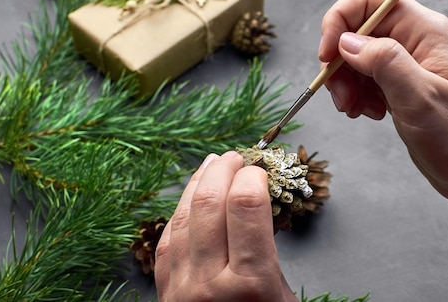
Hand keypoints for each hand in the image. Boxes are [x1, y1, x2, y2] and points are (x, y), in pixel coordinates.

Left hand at [155, 151, 296, 301]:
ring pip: (183, 217)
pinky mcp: (164, 292)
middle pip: (209, 204)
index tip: (260, 170)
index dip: (252, 177)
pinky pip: (167, 240)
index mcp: (251, 283)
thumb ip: (269, 254)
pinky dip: (181, 211)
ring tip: (212, 164)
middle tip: (236, 158)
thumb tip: (262, 208)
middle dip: (224, 170)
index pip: (245, 207)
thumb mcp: (283, 296)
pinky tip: (191, 197)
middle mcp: (210, 283)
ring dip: (198, 183)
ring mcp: (180, 287)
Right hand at [319, 0, 447, 285]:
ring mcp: (408, 62)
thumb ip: (384, 62)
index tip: (327, 55)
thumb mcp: (420, 98)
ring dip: (347, 82)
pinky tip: (367, 113)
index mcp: (424, 30)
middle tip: (341, 96)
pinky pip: (366, 77)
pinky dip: (357, 94)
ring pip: (357, 55)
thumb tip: (346, 41)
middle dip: (340, 61)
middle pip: (358, 29)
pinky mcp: (401, 83)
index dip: (340, 20)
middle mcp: (415, 39)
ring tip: (355, 110)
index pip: (369, 0)